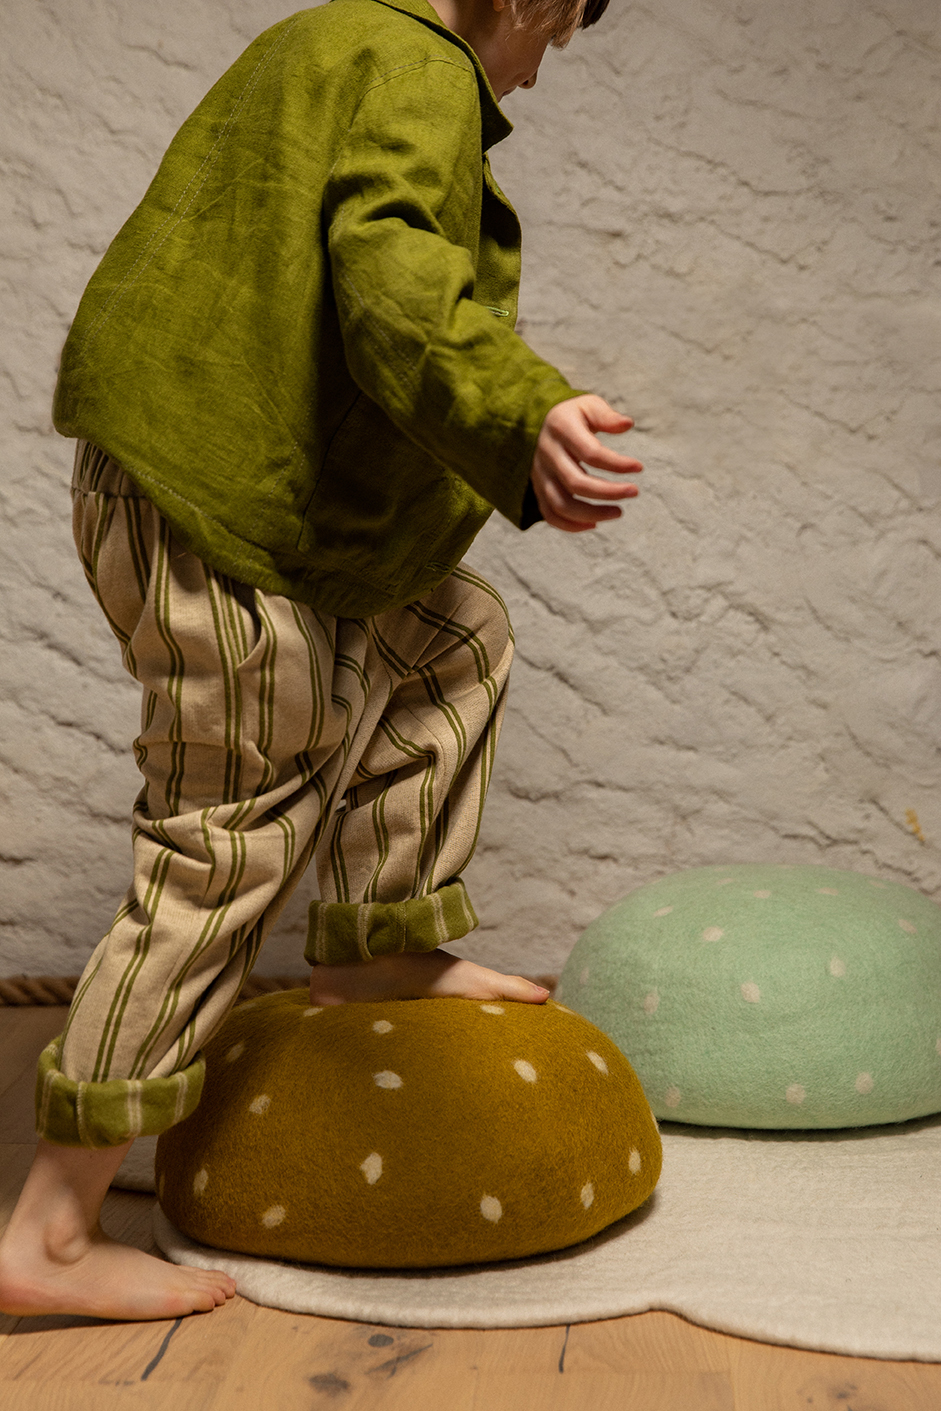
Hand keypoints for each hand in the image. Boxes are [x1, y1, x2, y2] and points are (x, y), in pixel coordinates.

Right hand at [530, 395, 642, 532]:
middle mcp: (547, 454)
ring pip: (561, 505)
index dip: (617, 464)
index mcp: (561, 429)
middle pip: (576, 483)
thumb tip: (628, 424)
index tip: (639, 467)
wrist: (535, 423)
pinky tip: (594, 523)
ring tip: (618, 512)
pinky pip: (550, 514)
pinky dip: (571, 526)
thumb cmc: (571, 415)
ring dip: (592, 514)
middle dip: (609, 492)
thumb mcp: (588, 405)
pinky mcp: (538, 489)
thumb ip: (607, 415)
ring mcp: (540, 474)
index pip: (591, 453)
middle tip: (634, 492)